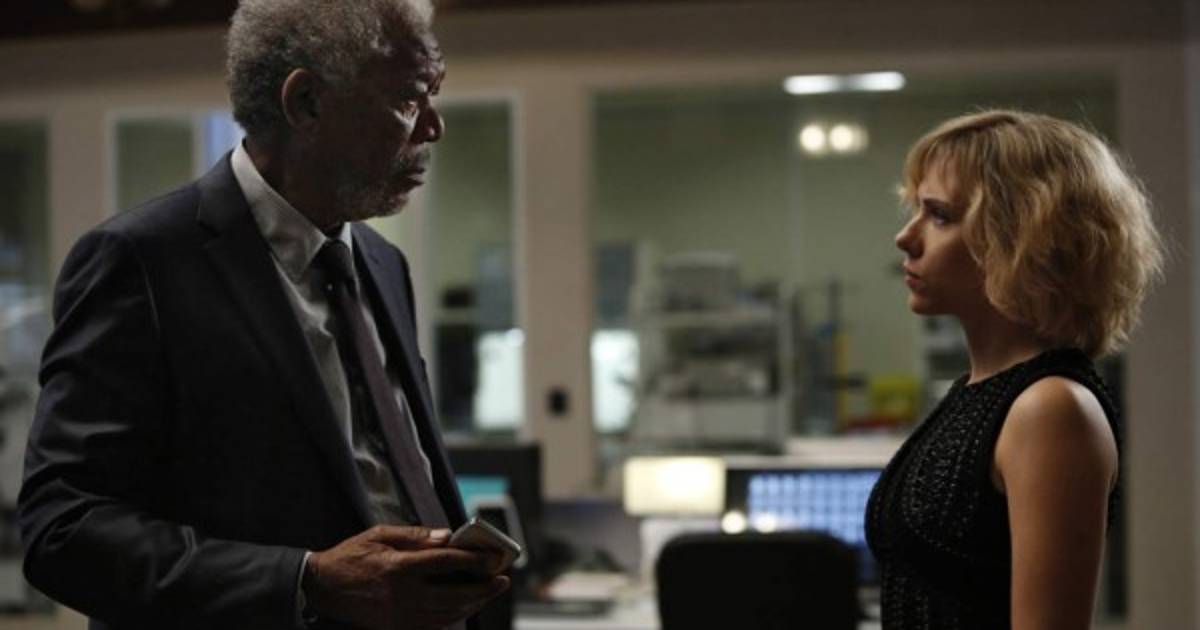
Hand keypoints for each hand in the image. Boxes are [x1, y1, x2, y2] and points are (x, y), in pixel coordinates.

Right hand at [303, 525, 510, 629]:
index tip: (492, 557)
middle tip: (501, 579)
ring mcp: (399, 615)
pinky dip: (454, 616)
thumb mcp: (379, 534)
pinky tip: (465, 606)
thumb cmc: (351, 557)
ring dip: (473, 604)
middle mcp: (401, 594)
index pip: (444, 562)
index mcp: (397, 566)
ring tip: (489, 592)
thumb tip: (447, 536)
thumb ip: (415, 535)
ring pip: (447, 613)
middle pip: (453, 593)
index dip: (472, 559)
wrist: (322, 588)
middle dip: (482, 588)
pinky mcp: (396, 627)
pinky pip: (433, 625)